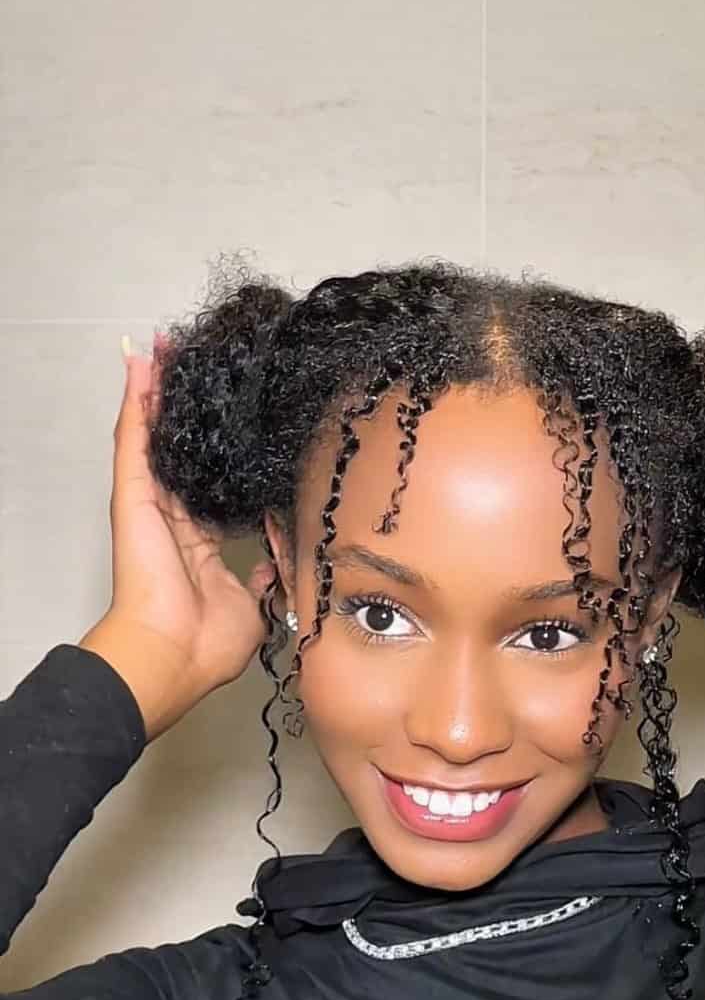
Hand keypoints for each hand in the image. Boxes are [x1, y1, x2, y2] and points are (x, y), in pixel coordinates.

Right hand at [79, 339, 276, 739]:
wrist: (172, 653)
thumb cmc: (205, 644)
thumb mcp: (252, 608)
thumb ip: (264, 580)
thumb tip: (276, 562)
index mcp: (197, 544)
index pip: (207, 485)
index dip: (219, 453)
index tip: (232, 423)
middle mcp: (171, 518)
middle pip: (179, 449)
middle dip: (186, 408)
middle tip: (196, 364)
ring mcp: (149, 503)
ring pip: (153, 433)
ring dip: (159, 390)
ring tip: (168, 346)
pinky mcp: (133, 495)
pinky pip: (134, 438)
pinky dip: (138, 399)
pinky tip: (142, 362)